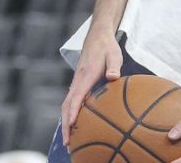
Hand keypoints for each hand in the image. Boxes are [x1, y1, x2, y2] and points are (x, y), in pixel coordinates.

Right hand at [61, 28, 122, 146]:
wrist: (98, 36)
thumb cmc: (108, 47)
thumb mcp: (114, 54)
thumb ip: (114, 66)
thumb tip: (113, 77)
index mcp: (86, 75)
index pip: (77, 97)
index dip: (74, 112)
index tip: (72, 126)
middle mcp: (78, 80)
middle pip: (67, 105)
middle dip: (65, 125)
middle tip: (68, 143)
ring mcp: (76, 82)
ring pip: (67, 104)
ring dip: (66, 122)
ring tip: (69, 139)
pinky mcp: (78, 83)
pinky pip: (71, 101)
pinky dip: (69, 114)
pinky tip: (74, 124)